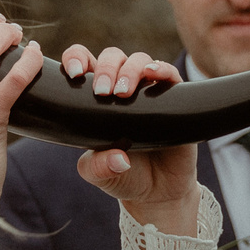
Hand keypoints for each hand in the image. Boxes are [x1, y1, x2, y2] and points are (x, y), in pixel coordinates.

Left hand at [59, 46, 197, 231]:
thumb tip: (118, 158)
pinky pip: (169, 74)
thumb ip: (97, 167)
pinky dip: (161, 68)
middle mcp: (123, 89)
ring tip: (123, 93)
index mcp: (97, 99)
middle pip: (113, 57)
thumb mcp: (100, 175)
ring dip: (130, 70)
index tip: (73, 73)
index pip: (84, 64)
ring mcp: (149, 92)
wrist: (158, 192)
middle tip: (103, 92)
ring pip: (139, 60)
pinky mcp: (175, 99)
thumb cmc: (124, 176)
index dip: (76, 58)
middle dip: (106, 68)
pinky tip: (153, 74)